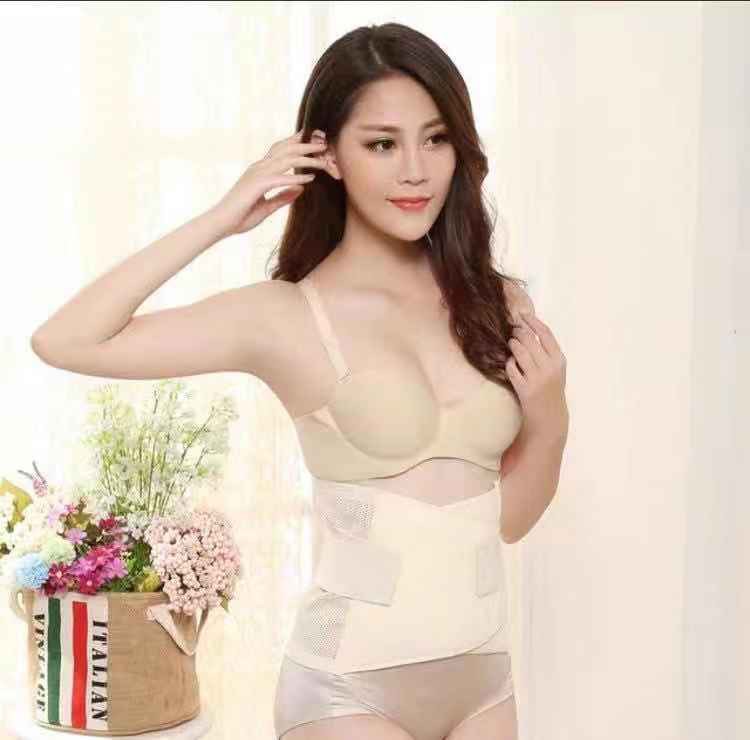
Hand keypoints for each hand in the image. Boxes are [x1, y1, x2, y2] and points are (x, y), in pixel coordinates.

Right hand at [211, 128, 328, 237]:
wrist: (220, 223)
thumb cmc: (240, 217)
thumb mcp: (267, 207)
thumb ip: (283, 197)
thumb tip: (300, 190)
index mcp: (260, 170)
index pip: (281, 150)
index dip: (297, 143)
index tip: (314, 140)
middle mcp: (259, 168)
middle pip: (286, 150)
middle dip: (307, 145)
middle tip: (325, 143)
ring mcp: (257, 174)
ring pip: (287, 160)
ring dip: (307, 159)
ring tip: (323, 160)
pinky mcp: (257, 185)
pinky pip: (281, 178)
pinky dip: (297, 177)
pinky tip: (311, 178)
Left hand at [506, 311, 567, 439]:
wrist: (550, 416)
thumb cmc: (551, 388)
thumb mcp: (555, 368)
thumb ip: (547, 351)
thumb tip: (529, 329)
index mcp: (559, 360)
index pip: (545, 334)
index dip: (532, 321)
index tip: (522, 314)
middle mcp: (550, 368)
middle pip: (530, 340)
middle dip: (518, 333)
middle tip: (512, 331)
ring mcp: (537, 378)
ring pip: (519, 352)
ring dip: (512, 345)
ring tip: (511, 344)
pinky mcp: (525, 389)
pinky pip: (511, 368)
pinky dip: (509, 363)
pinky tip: (510, 364)